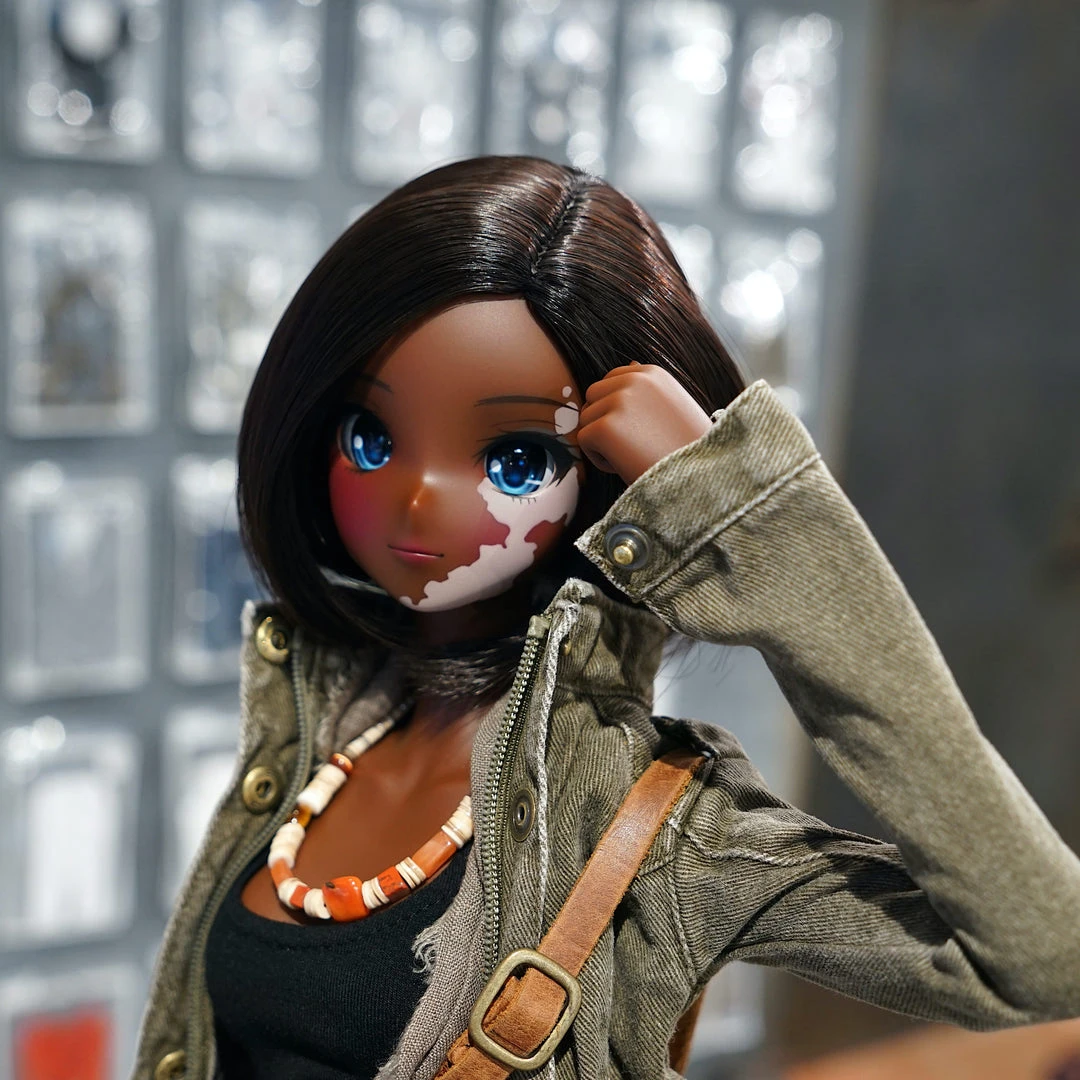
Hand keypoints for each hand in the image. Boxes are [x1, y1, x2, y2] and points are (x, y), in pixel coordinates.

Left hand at [577, 364, 712, 484]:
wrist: (699, 479)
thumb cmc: (688, 450)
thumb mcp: (674, 405)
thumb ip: (649, 388)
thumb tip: (630, 363)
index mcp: (652, 373)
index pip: (611, 381)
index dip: (618, 410)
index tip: (642, 430)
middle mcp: (635, 380)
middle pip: (593, 397)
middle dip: (605, 422)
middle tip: (636, 445)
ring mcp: (619, 401)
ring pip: (586, 419)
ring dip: (603, 442)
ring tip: (635, 454)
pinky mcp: (605, 426)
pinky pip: (584, 441)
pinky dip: (600, 459)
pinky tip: (628, 464)